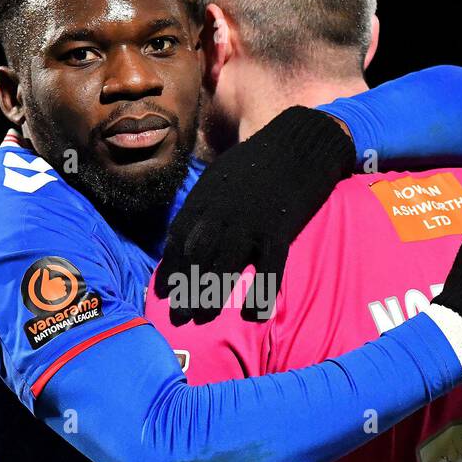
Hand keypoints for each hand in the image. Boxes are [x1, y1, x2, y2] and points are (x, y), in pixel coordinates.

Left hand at [153, 107, 354, 326]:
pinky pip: (269, 268)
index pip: (179, 237)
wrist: (299, 142)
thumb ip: (207, 203)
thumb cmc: (261, 160)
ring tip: (202, 319)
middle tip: (178, 317)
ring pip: (224, 266)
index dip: (170, 266)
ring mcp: (250, 222)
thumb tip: (190, 228)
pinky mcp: (279, 229)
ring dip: (210, 296)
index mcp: (206, 197)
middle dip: (184, 288)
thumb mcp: (222, 175)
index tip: (163, 291)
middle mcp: (221, 212)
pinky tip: (254, 314)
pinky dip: (261, 293)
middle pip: (196, 257)